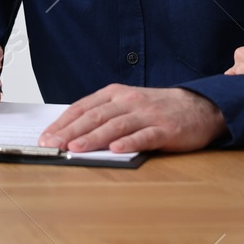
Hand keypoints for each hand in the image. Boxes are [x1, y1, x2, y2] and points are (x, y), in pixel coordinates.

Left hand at [39, 85, 224, 153]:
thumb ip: (103, 116)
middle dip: (70, 132)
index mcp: (115, 94)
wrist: (198, 107)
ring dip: (93, 137)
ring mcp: (147, 114)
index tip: (45, 136)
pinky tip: (116, 150)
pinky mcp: (165, 128)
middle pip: (95, 116)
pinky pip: (145, 136)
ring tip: (75, 149)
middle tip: (52, 145)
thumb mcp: (127, 105)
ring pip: (115, 125)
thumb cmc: (156, 109)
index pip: (82, 107)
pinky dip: (129, 142)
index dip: (62, 122)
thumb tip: (70, 134)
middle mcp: (128, 101)